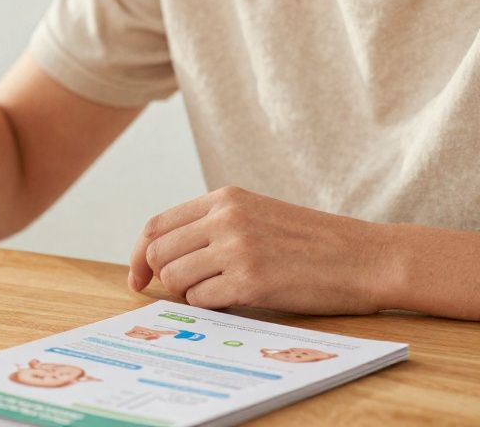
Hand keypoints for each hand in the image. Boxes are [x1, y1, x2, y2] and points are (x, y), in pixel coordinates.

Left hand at [129, 186, 391, 314]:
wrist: (367, 257)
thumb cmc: (312, 242)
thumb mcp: (257, 214)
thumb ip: (213, 226)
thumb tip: (162, 256)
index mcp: (223, 198)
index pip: (156, 226)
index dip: (138, 255)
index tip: (137, 278)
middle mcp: (225, 219)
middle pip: (158, 254)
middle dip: (163, 279)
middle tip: (184, 292)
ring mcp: (237, 249)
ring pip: (175, 278)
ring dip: (188, 293)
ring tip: (219, 292)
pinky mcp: (251, 281)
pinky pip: (202, 300)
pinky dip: (210, 306)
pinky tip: (234, 300)